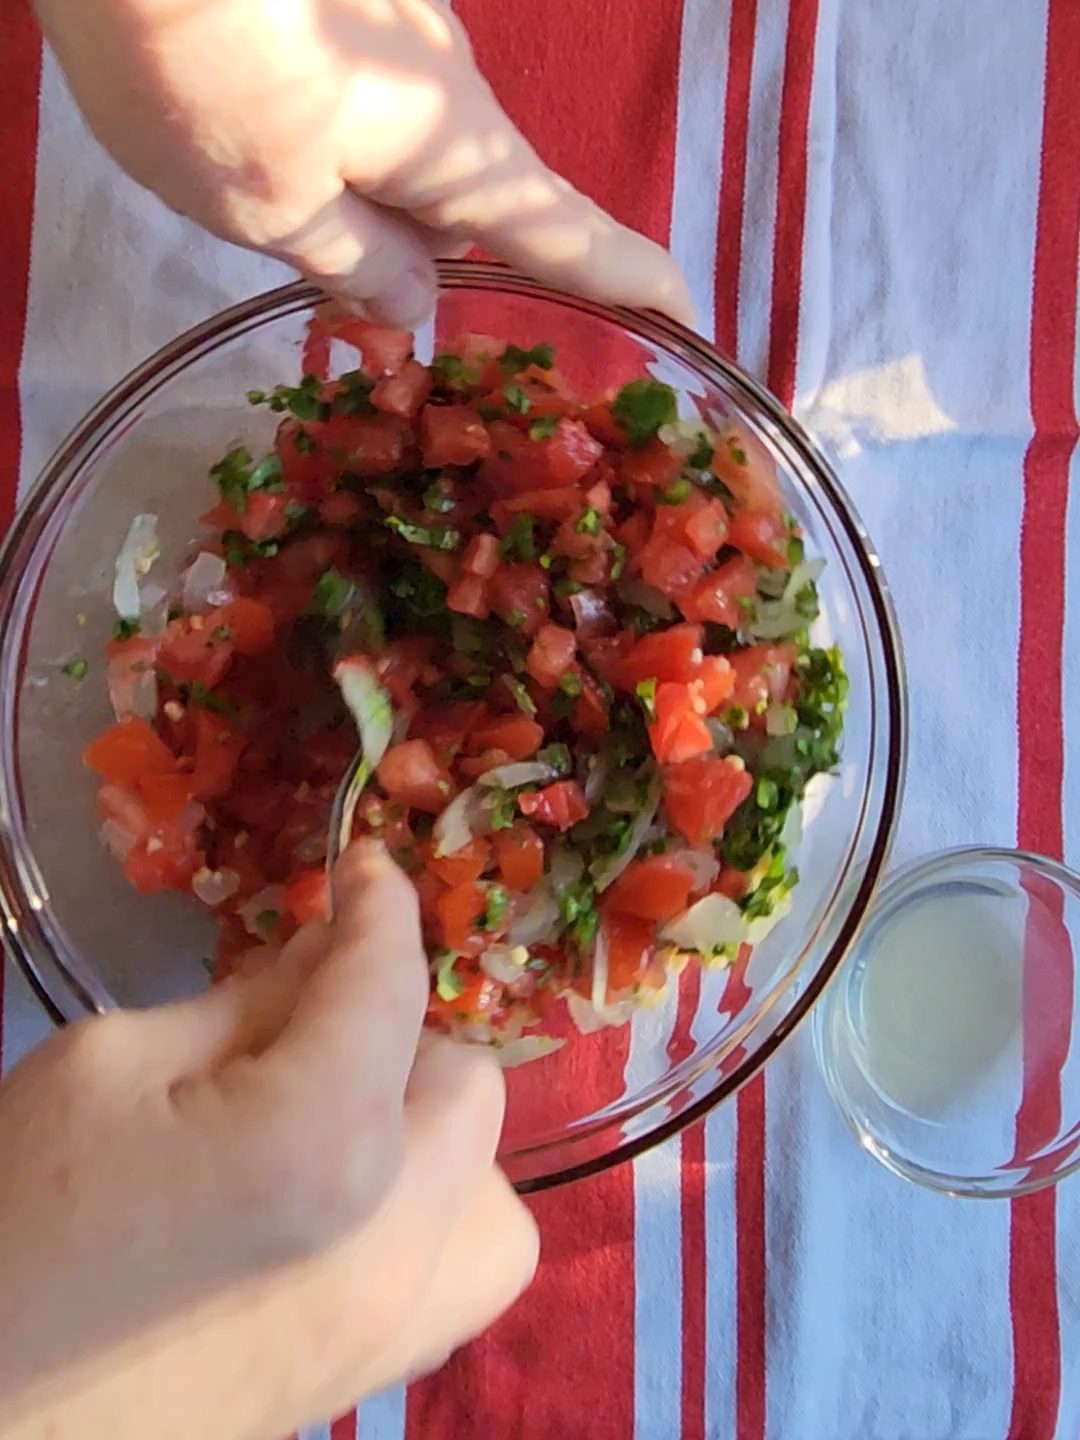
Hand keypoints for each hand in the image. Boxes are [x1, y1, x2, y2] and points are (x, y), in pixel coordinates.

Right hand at [0, 841, 536, 1439]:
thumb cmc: (17, 1213)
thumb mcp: (112, 1065)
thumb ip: (250, 1004)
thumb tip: (330, 956)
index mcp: (324, 1142)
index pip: (391, 989)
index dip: (380, 908)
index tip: (361, 868)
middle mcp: (395, 1237)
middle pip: (467, 1086)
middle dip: (402, 1031)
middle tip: (316, 1018)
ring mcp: (395, 1327)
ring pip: (495, 1191)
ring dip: (436, 1135)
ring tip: (344, 1121)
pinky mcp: (372, 1383)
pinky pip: (470, 1278)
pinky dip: (445, 1220)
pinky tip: (361, 1207)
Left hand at [32, 0, 692, 328]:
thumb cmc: (204, 72)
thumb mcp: (274, 208)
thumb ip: (359, 266)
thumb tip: (421, 304)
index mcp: (459, 152)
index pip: (572, 237)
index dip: (633, 287)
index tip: (688, 321)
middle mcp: (453, 87)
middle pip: (477, 201)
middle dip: (434, 258)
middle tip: (356, 309)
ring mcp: (404, 28)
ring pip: (413, 146)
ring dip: (369, 196)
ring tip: (271, 201)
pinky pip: (370, 92)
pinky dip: (335, 136)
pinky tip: (252, 124)